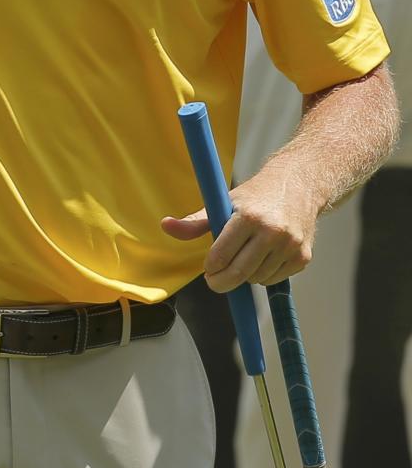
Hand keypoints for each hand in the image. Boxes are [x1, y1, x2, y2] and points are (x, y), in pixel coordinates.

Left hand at [160, 168, 317, 292]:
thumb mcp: (224, 201)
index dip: (210, 267)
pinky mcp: (303, 257)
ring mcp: (289, 246)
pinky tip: (262, 258)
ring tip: (243, 258)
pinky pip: (274, 279)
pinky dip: (263, 275)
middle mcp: (271, 231)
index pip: (221, 255)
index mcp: (248, 216)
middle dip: (221, 282)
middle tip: (214, 281)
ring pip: (256, 279)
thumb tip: (166, 226)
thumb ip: (196, 221)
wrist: (298, 185)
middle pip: (239, 273)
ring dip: (244, 276)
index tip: (207, 268)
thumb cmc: (255, 196)